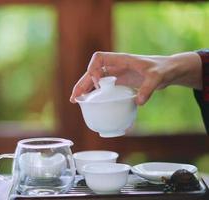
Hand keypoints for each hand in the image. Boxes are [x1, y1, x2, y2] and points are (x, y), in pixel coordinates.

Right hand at [69, 51, 201, 104]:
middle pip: (92, 71)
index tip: (98, 83)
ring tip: (76, 100)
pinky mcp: (118, 81)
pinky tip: (89, 101)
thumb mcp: (157, 77)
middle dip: (82, 83)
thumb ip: (148, 88)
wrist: (169, 70)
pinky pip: (102, 86)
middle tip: (75, 97)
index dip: (93, 69)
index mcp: (121, 60)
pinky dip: (94, 92)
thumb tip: (138, 103)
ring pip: (94, 79)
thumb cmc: (163, 69)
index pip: (99, 58)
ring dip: (85, 88)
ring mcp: (116, 74)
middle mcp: (115, 66)